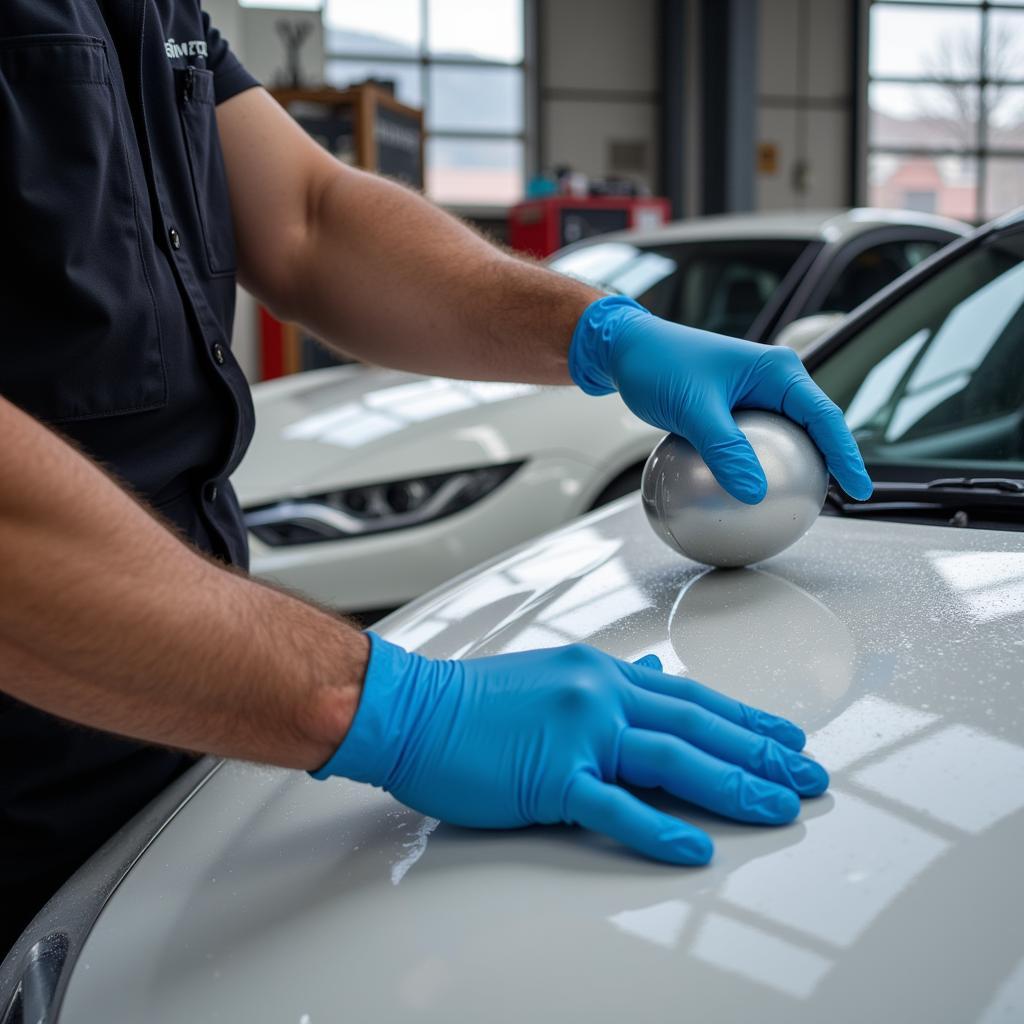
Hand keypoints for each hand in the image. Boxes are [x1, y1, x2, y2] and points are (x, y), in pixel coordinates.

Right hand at [313, 634, 827, 863]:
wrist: (413, 708)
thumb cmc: (475, 702)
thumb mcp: (554, 679)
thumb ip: (610, 685)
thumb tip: (656, 680)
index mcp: (604, 673)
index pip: (694, 697)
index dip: (747, 720)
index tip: (788, 738)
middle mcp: (601, 695)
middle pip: (699, 726)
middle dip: (761, 753)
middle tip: (810, 776)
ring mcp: (579, 733)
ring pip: (673, 758)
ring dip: (732, 784)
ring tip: (779, 806)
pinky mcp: (550, 775)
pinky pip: (614, 805)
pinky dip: (658, 827)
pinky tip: (694, 846)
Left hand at [569, 295, 872, 503]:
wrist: (625, 348)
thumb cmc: (658, 366)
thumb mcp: (693, 409)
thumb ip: (724, 450)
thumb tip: (755, 493)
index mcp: (777, 370)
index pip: (824, 417)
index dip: (847, 455)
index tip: (860, 489)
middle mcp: (772, 380)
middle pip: (813, 428)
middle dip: (828, 464)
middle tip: (837, 503)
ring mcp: (752, 394)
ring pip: (783, 437)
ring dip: (792, 467)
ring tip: (798, 505)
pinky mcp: (731, 408)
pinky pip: (751, 443)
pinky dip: (753, 468)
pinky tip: (745, 497)